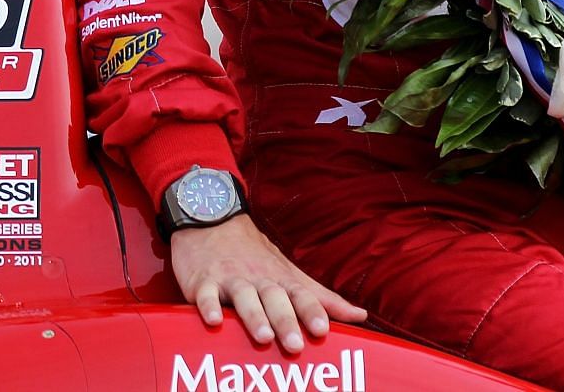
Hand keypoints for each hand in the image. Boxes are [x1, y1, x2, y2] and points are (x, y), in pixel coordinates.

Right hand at [170, 214, 367, 352]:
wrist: (213, 219)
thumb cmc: (255, 255)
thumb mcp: (290, 272)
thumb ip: (322, 297)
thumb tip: (360, 316)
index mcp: (281, 279)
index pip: (301, 295)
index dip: (312, 312)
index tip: (323, 329)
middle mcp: (260, 278)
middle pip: (275, 299)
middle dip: (286, 321)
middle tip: (295, 345)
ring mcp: (231, 278)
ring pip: (244, 297)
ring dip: (254, 317)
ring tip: (263, 336)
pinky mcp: (203, 280)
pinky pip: (205, 294)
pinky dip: (208, 306)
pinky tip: (214, 321)